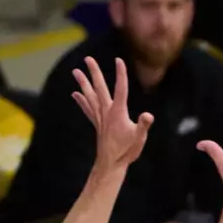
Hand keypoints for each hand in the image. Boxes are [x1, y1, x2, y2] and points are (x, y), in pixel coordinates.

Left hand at [72, 56, 151, 173]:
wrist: (111, 163)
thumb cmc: (127, 151)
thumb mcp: (140, 138)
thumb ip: (143, 125)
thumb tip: (148, 115)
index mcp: (118, 112)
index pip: (120, 88)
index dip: (120, 74)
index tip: (119, 60)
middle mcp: (106, 112)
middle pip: (99, 88)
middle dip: (94, 73)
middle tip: (87, 59)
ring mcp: (100, 117)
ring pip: (90, 96)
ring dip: (83, 83)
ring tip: (75, 71)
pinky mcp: (97, 123)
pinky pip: (87, 108)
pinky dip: (81, 100)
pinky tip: (75, 94)